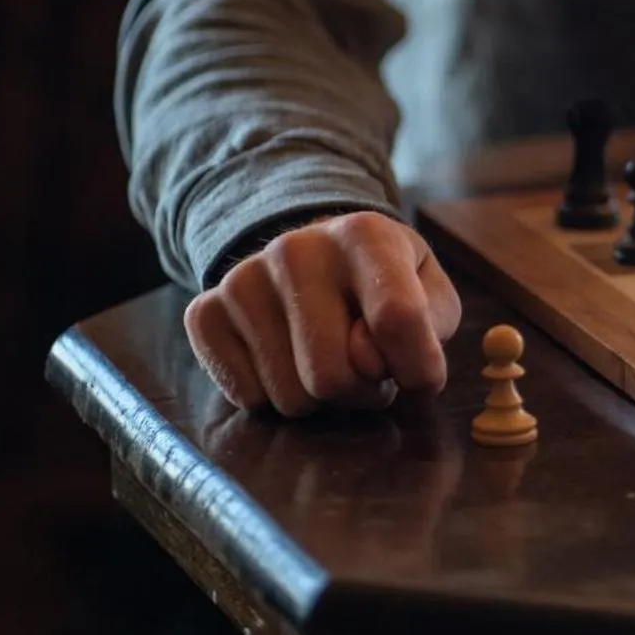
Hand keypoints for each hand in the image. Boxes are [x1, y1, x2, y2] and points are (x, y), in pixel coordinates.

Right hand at [184, 211, 463, 416]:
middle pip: (333, 375)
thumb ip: (427, 327)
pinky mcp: (204, 312)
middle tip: (368, 369)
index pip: (397, 318)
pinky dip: (274, 398)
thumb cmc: (383, 285)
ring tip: (330, 361)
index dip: (416, 368)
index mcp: (364, 234)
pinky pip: (246, 398)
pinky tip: (287, 360)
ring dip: (320, 401)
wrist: (312, 257)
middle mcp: (296, 249)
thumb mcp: (430, 293)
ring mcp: (242, 279)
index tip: (421, 380)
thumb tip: (367, 360)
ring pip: (290, 397)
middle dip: (361, 392)